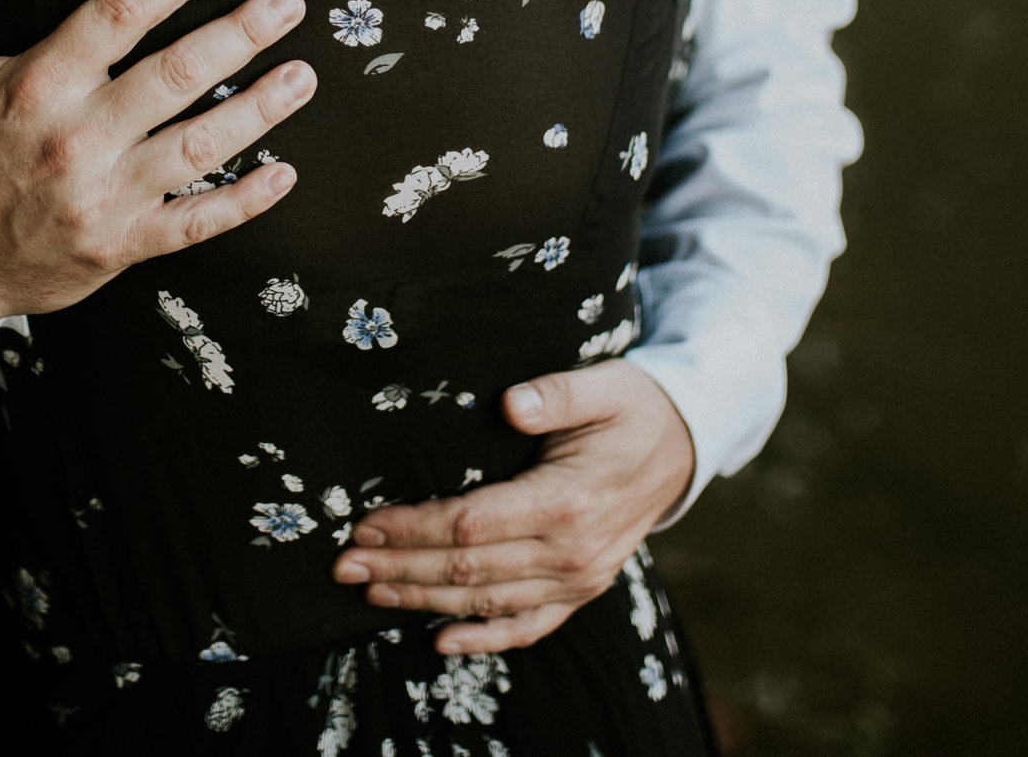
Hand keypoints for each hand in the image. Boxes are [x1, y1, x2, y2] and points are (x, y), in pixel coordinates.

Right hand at [0, 0, 317, 328]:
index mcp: (35, 85)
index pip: (118, 15)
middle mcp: (76, 138)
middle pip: (174, 75)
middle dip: (239, 34)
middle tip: (289, 4)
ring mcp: (104, 197)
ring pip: (198, 146)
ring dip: (258, 110)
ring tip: (303, 74)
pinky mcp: (120, 244)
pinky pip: (194, 223)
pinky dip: (243, 201)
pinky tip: (284, 173)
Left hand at [331, 360, 692, 653]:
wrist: (685, 446)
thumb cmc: (633, 407)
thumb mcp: (603, 384)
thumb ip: (557, 394)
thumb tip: (511, 403)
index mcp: (569, 501)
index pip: (471, 524)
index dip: (413, 529)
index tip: (364, 524)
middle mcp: (572, 551)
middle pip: (468, 570)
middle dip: (400, 569)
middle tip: (343, 565)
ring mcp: (579, 578)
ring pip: (487, 601)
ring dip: (424, 601)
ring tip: (371, 593)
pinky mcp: (582, 590)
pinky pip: (528, 626)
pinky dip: (484, 639)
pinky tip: (439, 643)